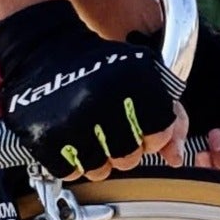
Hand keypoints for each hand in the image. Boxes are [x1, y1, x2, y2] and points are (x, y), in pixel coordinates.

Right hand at [0, 0, 178, 181]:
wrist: (44, 48)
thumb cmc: (98, 64)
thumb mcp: (142, 74)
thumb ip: (168, 114)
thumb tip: (175, 157)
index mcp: (131, 81)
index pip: (159, 135)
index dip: (152, 136)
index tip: (142, 127)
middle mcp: (101, 100)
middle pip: (129, 158)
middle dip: (124, 149)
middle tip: (112, 131)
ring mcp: (71, 120)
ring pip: (99, 170)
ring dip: (97, 158)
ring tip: (90, 135)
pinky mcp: (44, 135)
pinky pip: (70, 171)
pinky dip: (71, 162)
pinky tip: (71, 140)